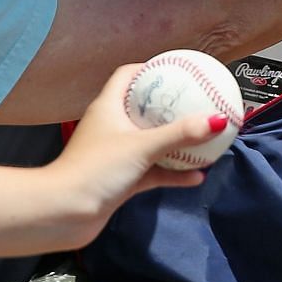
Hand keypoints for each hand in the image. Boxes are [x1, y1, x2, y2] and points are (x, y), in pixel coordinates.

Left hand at [48, 63, 224, 248]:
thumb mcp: (142, 146)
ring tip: (203, 140)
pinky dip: (172, 172)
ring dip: (175, 143)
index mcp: (109, 107)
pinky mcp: (120, 180)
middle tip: (197, 103)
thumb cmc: (96, 170)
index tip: (177, 70)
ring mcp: (115, 155)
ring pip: (151, 143)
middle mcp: (111, 127)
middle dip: (171, 107)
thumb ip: (180, 134)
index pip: (127, 76)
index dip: (150, 68)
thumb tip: (218, 119)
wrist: (64, 213)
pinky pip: (152, 171)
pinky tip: (197, 176)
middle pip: (143, 108)